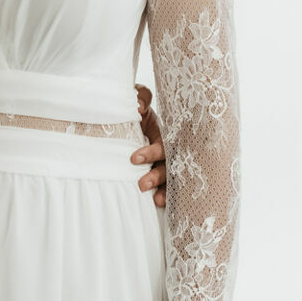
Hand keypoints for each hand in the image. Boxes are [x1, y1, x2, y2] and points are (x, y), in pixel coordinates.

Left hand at [132, 83, 166, 208]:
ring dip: (164, 190)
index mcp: (164, 133)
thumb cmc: (136, 109)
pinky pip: (168, 187)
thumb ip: (140, 96)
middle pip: (169, 165)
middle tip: (141, 184)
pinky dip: (166, 196)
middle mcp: (168, 150)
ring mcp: (166, 164)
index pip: (163, 144)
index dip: (151, 153)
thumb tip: (138, 106)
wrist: (130, 118)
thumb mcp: (138, 99)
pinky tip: (160, 204)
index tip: (133, 159)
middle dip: (157, 176)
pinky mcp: (162, 176)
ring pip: (171, 179)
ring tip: (155, 199)